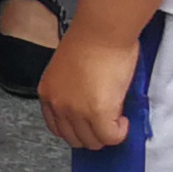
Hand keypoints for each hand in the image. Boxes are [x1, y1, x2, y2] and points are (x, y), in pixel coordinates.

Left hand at [38, 28, 136, 153]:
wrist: (102, 30)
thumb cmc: (91, 40)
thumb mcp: (70, 71)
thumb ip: (73, 90)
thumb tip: (90, 104)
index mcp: (48, 92)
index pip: (57, 127)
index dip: (78, 129)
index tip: (92, 124)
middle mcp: (58, 104)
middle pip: (75, 139)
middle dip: (94, 133)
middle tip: (109, 121)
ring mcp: (75, 110)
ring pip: (93, 141)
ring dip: (108, 133)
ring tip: (118, 117)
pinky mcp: (97, 112)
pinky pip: (111, 137)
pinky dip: (120, 133)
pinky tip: (124, 119)